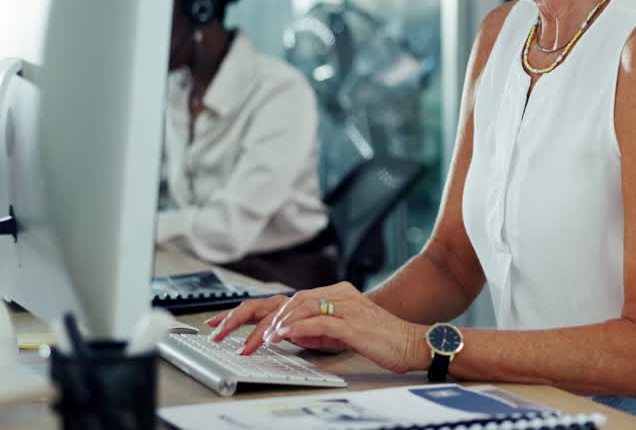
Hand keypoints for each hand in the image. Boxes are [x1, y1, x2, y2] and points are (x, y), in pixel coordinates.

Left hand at [206, 282, 426, 373]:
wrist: (414, 342)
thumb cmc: (382, 339)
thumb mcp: (340, 334)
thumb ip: (316, 330)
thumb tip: (291, 334)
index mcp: (332, 294)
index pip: (283, 299)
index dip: (250, 310)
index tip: (223, 322)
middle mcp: (336, 294)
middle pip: (283, 299)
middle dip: (248, 315)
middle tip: (222, 330)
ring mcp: (345, 306)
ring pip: (298, 306)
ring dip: (272, 324)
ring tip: (255, 340)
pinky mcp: (353, 321)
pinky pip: (319, 320)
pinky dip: (298, 327)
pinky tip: (283, 336)